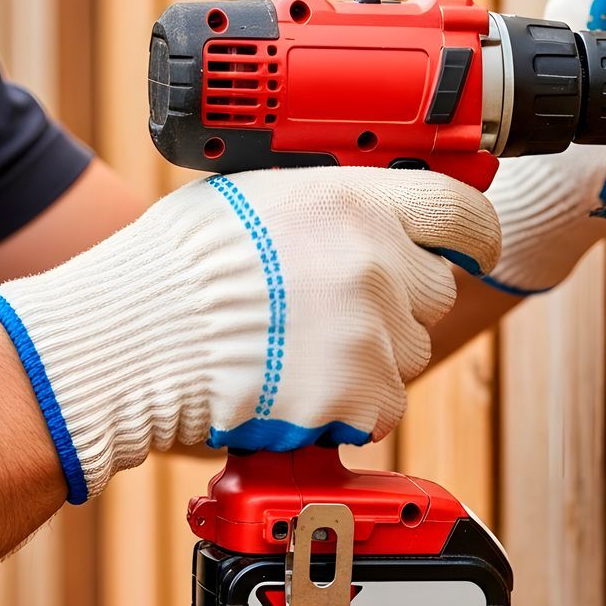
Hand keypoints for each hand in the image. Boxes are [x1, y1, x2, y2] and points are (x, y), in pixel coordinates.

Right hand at [0, 167, 500, 502]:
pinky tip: (297, 386)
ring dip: (371, 356)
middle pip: (436, 289)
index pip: (462, 211)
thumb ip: (333, 204)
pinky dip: (350, 408)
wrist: (133, 342)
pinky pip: (384, 406)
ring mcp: (373, 329)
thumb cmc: (177, 268)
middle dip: (398, 302)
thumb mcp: (258, 197)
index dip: (472, 233)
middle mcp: (376, 260)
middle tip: (332, 309)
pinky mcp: (360, 393)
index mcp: (355, 200)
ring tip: (298, 348)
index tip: (469, 247)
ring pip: (410, 350)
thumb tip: (377, 210)